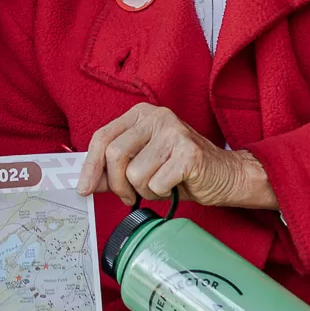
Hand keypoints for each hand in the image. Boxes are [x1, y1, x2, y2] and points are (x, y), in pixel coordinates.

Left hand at [78, 103, 276, 209]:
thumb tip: (86, 182)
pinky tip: (173, 186)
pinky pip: (156, 183)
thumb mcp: (142, 163)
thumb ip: (114, 169)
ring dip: (144, 191)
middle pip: (114, 154)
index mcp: (141, 114)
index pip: (102, 137)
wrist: (225, 175)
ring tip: (160, 185)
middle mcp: (157, 117)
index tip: (84, 187)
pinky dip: (161, 193)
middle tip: (128, 196)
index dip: (90, 166)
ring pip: (135, 173)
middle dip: (117, 184)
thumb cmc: (181, 169)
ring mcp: (174, 132)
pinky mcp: (188, 153)